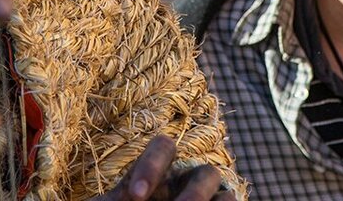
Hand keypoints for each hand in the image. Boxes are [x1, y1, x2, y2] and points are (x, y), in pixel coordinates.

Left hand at [93, 135, 233, 200]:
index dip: (153, 166)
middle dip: (195, 194)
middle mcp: (187, 183)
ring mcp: (206, 200)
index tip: (135, 197)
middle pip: (205, 173)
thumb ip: (117, 199)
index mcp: (159, 172)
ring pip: (225, 196)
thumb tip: (129, 193)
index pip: (164, 147)